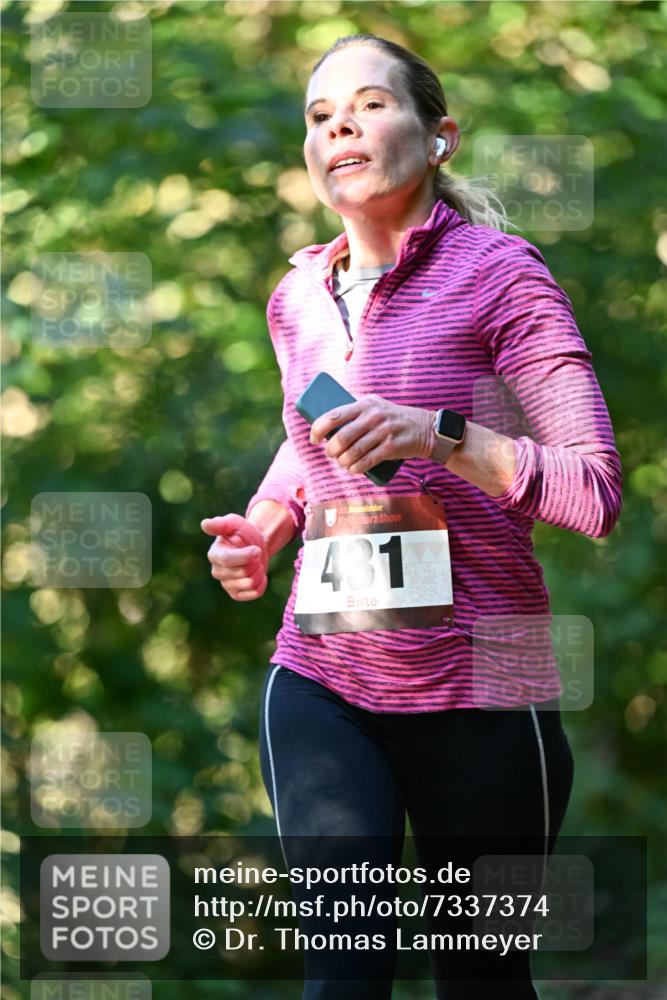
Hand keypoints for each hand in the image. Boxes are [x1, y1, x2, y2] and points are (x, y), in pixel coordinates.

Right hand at [200, 513, 267, 600]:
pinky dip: (262, 582)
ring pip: (250, 583)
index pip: (228, 560)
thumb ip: (220, 524)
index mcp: (214, 554)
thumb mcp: (233, 523)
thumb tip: (204, 524)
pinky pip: (255, 592)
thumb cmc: (241, 532)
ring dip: (259, 571)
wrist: (254, 545)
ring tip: (255, 563)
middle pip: (243, 572)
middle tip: (254, 553)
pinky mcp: (236, 594)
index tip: (257, 549)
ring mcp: (226, 584)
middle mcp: (217, 571)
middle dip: (255, 561)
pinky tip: (258, 573)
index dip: (245, 556)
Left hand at [310, 394, 433, 474]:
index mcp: (364, 404)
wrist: (425, 428)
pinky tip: (352, 469)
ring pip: (352, 452)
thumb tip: (327, 427)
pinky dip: (355, 468)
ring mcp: (383, 432)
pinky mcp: (391, 447)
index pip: (333, 415)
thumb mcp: (375, 407)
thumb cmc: (392, 419)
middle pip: (341, 437)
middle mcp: (373, 416)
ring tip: (342, 463)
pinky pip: (366, 462)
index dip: (317, 429)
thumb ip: (356, 412)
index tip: (313, 439)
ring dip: (342, 462)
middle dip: (331, 450)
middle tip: (330, 454)